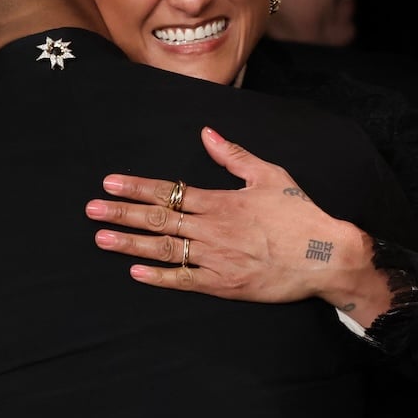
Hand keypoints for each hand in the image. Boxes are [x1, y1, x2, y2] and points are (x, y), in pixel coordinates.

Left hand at [86, 127, 383, 318]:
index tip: (109, 184)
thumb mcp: (269, 176)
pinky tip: (135, 271)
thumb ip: (234, 155)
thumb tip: (207, 133)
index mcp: (220, 201)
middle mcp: (212, 229)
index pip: (169, 191)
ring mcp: (216, 258)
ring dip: (130, 243)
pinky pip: (184, 279)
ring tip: (102, 238)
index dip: (136, 188)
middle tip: (91, 210)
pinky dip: (159, 276)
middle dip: (121, 213)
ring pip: (165, 248)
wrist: (326, 256)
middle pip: (158, 219)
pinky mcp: (224, 284)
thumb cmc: (299, 215)